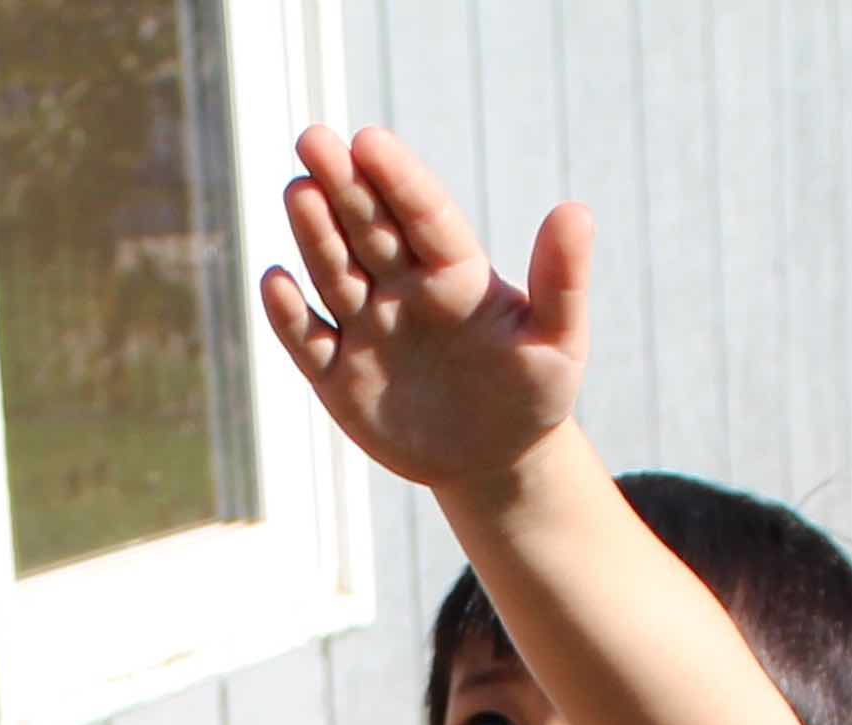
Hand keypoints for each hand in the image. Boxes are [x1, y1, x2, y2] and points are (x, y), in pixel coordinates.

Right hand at [261, 125, 591, 496]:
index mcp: (456, 272)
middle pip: (368, 229)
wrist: (495, 459)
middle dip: (340, 185)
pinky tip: (275, 280)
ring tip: (298, 192)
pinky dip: (288, 314)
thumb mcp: (559, 342)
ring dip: (314, 235)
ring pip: (334, 273)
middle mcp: (403, 289)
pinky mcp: (338, 375)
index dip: (397, 179)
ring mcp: (367, 328)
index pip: (423, 214)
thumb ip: (563, 280)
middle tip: (313, 139)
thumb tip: (576, 211)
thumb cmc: (534, 393)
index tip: (369, 141)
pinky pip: (308, 340)